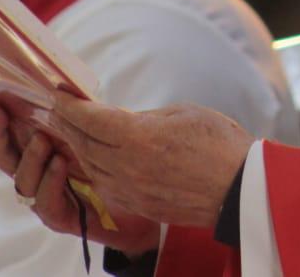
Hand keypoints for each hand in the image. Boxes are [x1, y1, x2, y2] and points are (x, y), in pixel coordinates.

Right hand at [0, 105, 159, 252]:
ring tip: (42, 139)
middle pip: (5, 160)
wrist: (144, 198)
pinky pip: (47, 204)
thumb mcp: (97, 129)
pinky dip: (49, 182)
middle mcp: (39, 174)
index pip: (10, 137)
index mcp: (42, 150)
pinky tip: (59, 164)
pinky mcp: (63, 218)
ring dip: (29, 159)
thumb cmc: (118, 160)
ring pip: (23, 183)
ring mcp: (48, 197)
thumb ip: (76, 112)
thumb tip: (59, 85)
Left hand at [52, 90, 254, 227]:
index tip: (60, 94)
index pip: (90, 119)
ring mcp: (132, 189)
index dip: (71, 106)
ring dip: (77, 147)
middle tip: (58, 109)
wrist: (240, 189)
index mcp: (138, 137)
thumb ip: (146, 117)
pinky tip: (94, 158)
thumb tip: (125, 119)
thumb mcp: (183, 113)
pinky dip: (94, 168)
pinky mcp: (140, 205)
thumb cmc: (220, 145)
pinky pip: (106, 184)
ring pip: (91, 166)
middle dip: (68, 124)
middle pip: (84, 143)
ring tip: (71, 132)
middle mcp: (128, 165)